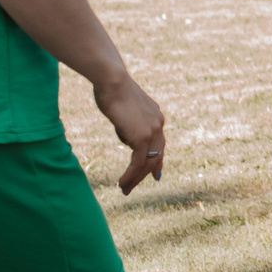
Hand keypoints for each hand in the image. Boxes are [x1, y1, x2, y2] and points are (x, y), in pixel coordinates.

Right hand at [97, 73, 167, 193]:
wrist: (112, 81)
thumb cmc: (111, 90)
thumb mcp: (124, 109)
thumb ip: (129, 124)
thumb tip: (128, 137)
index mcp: (155, 117)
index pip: (159, 144)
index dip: (157, 161)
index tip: (155, 175)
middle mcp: (158, 124)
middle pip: (156, 156)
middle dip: (145, 174)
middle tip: (132, 187)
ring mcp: (152, 131)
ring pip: (148, 162)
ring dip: (135, 178)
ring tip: (124, 189)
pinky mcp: (141, 137)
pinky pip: (138, 162)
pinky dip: (130, 175)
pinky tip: (122, 183)